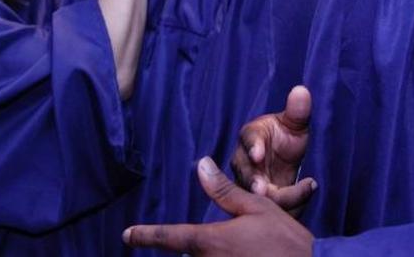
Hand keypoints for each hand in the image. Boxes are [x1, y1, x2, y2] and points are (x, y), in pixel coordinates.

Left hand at [122, 156, 313, 255]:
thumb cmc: (286, 239)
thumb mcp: (257, 207)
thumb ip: (225, 190)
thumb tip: (202, 165)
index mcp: (212, 242)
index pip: (171, 237)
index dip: (146, 235)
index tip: (127, 235)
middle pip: (187, 256)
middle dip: (189, 249)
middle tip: (206, 239)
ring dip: (206, 254)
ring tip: (232, 247)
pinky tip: (233, 255)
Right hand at [231, 85, 315, 213]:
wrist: (285, 160)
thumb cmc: (285, 137)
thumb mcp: (295, 124)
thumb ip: (297, 111)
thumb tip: (302, 90)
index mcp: (251, 136)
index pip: (248, 139)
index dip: (253, 147)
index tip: (259, 154)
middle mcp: (244, 161)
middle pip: (245, 172)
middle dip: (253, 181)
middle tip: (262, 189)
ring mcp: (249, 182)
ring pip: (255, 195)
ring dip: (268, 199)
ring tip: (289, 198)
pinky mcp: (259, 201)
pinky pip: (268, 208)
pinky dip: (285, 206)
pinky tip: (304, 196)